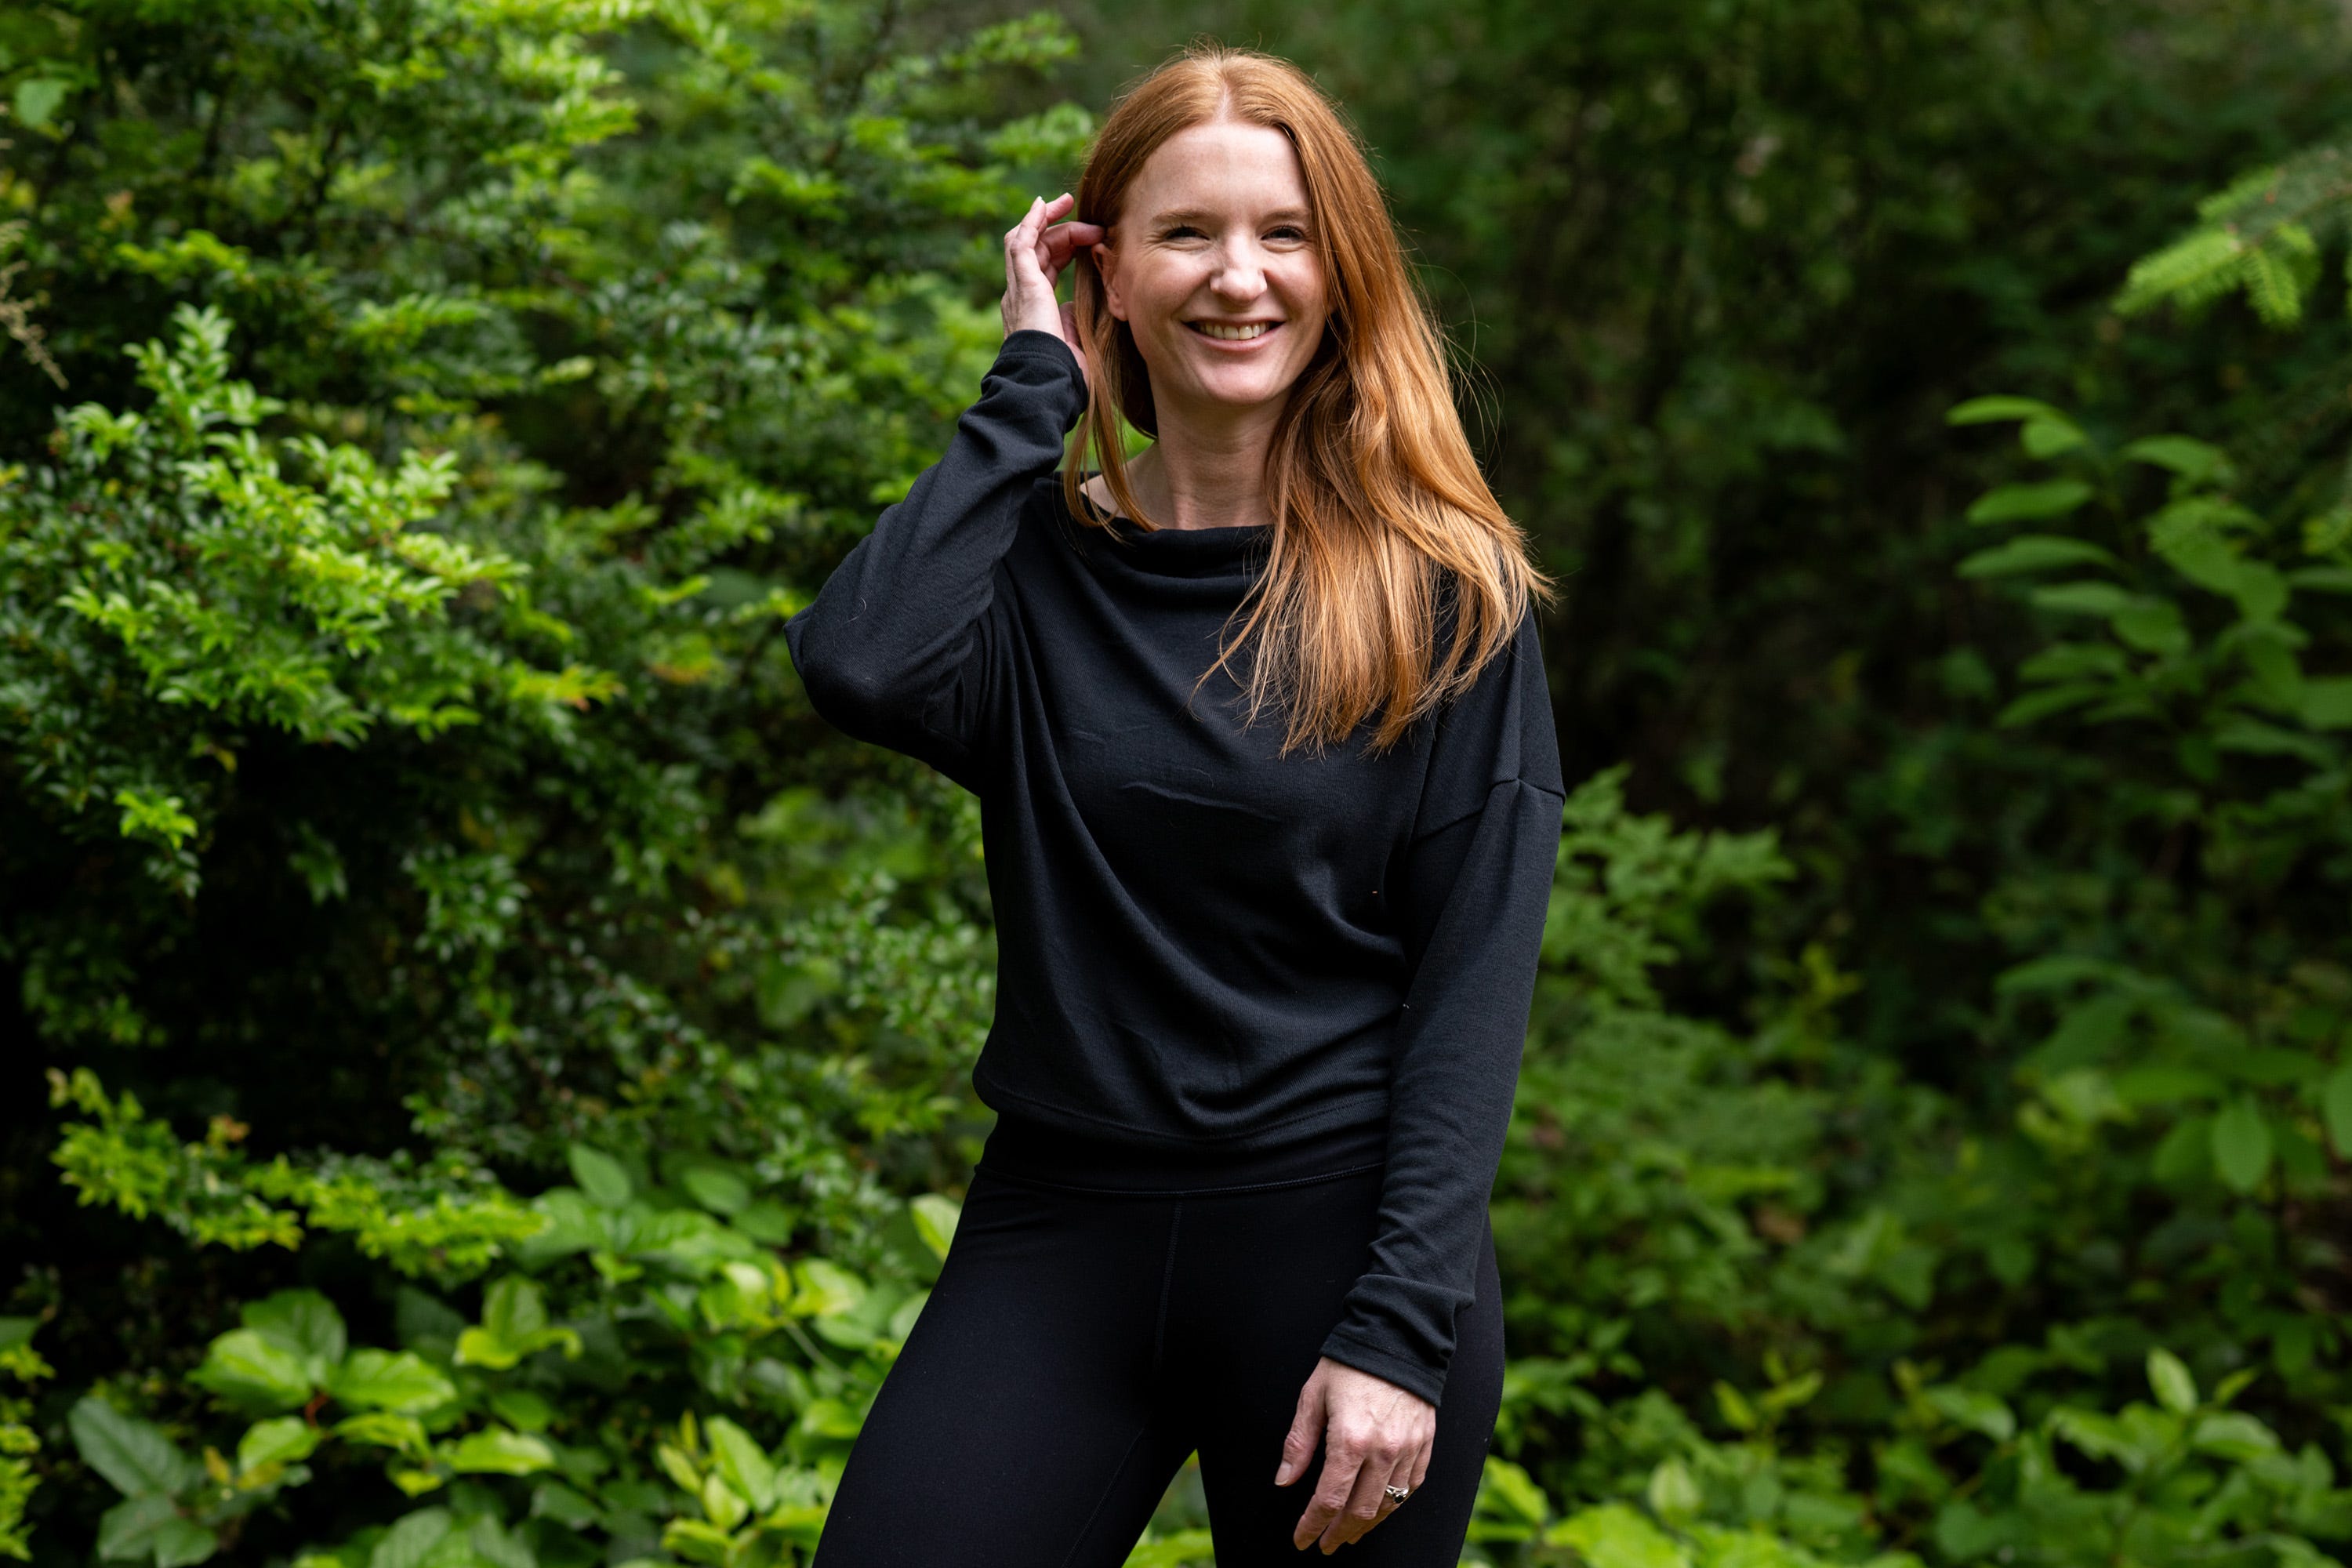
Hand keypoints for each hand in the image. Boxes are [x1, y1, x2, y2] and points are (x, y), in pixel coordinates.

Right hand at [1000, 192, 1103, 385]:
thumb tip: (1073, 304)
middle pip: (1038, 251)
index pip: (1046, 267)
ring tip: (1067, 203)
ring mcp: (1018, 289)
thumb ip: (1071, 319)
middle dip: (1061, 230)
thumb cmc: (1065, 371)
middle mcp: (1021, 296)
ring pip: (1026, 242)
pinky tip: (1044, 205)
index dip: (1066, 248)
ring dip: (1047, 220)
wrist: (1049, 381)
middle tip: (1088, 219)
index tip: (1091, 237)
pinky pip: (1021, 243)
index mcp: (1034, 309)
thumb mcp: (1074, 340)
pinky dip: (1032, 221)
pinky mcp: (1022, 283)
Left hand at [1274, 1356, 1435, 1552]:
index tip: (1301, 1540)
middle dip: (1338, 1533)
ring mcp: (1408, 1449)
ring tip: (1350, 1533)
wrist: (1398, 1337)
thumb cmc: (1350, 1364)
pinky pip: (1411, 1487)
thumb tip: (1284, 1481)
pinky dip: (1394, 1505)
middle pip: (1359, 1511)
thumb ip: (1299, 1443)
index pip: (1328, 1499)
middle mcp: (1382, 1451)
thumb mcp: (1313, 1396)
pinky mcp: (1425, 1444)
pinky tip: (1381, 1509)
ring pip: (1387, 1505)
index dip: (1311, 1526)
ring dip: (1366, 1525)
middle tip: (1325, 1543)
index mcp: (1350, 1440)